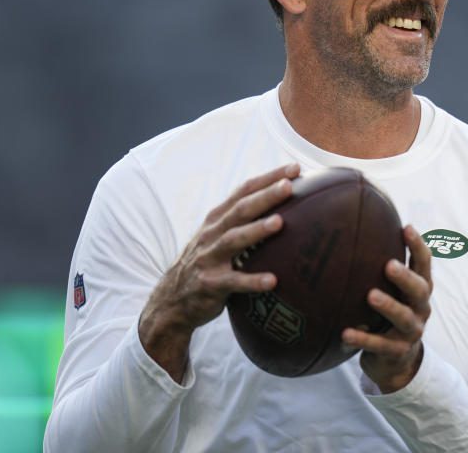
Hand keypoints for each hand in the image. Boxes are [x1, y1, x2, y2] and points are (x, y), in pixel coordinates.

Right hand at [138, 162, 300, 381]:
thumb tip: (284, 204)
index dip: (269, 178)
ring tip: (280, 223)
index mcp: (218, 218)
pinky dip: (252, 281)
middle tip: (288, 186)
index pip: (244, 191)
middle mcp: (212, 233)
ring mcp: (209, 258)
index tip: (295, 168)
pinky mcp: (209, 284)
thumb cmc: (208, 261)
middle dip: (265, 196)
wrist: (171, 300)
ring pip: (234, 239)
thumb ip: (243, 219)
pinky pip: (233, 281)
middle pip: (241, 210)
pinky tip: (272, 280)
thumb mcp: (219, 235)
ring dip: (257, 230)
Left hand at [342, 225, 432, 392]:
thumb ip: (380, 269)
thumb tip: (355, 230)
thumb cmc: (389, 316)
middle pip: (419, 290)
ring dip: (388, 306)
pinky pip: (381, 346)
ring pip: (403, 318)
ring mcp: (411, 332)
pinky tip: (345, 333)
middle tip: (389, 265)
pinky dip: (363, 339)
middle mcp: (420, 308)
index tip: (406, 228)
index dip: (418, 246)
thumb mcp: (392, 292)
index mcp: (419, 290)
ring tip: (371, 296)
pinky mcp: (397, 352)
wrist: (395, 362)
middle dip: (405, 277)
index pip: (424, 264)